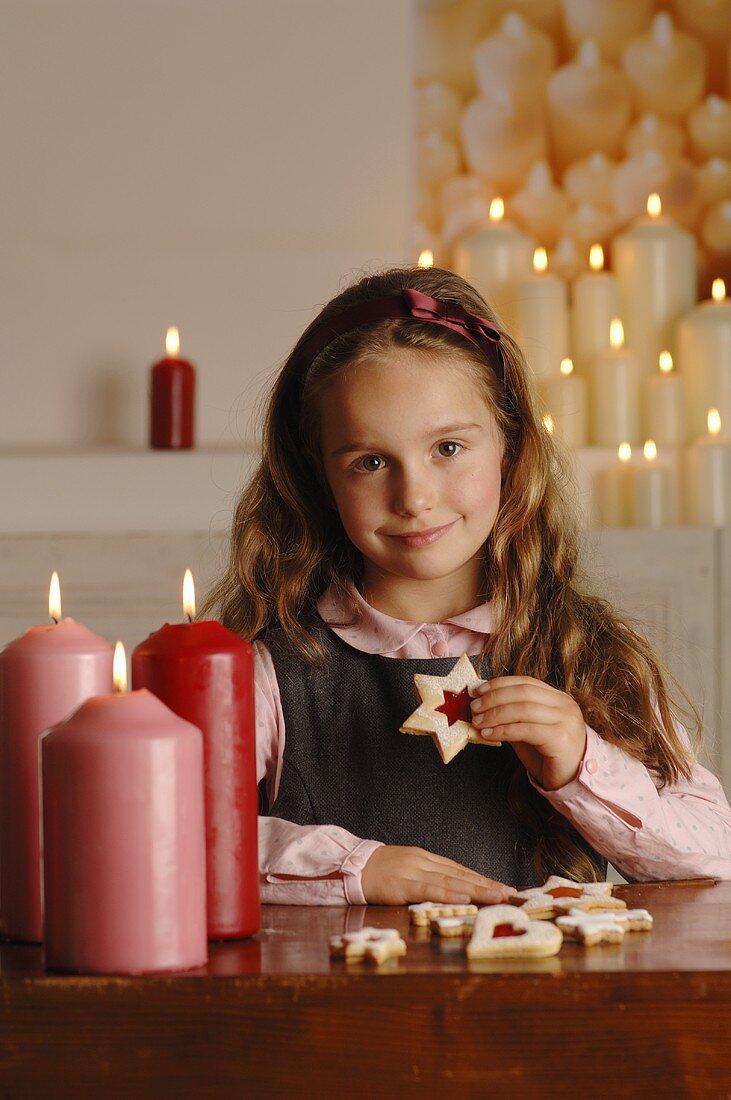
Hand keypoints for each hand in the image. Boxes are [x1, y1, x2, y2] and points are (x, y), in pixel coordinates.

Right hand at [360, 845, 513, 905]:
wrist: (351, 865)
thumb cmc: (378, 870)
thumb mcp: (406, 868)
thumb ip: (427, 876)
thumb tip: (451, 889)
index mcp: (425, 858)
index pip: (460, 869)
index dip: (482, 878)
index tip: (502, 887)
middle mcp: (423, 861)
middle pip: (460, 874)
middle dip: (487, 884)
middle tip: (509, 893)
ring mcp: (414, 871)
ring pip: (451, 881)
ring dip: (477, 889)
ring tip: (497, 896)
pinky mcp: (402, 884)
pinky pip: (429, 889)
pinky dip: (449, 894)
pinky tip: (465, 898)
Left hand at [470, 676, 586, 791]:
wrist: (571, 782)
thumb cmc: (548, 757)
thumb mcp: (528, 731)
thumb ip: (511, 716)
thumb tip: (482, 706)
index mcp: (559, 699)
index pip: (526, 682)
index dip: (500, 684)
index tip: (479, 690)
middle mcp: (565, 706)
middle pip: (523, 693)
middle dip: (494, 698)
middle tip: (474, 707)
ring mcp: (565, 721)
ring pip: (523, 709)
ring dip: (495, 714)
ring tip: (477, 722)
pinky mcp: (560, 739)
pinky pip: (526, 730)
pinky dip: (503, 731)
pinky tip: (488, 735)